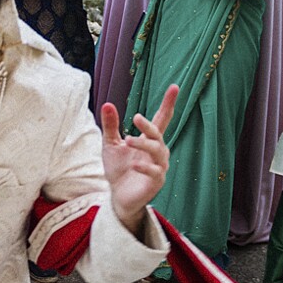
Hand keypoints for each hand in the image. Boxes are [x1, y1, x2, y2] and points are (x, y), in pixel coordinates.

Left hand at [99, 86, 177, 230]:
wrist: (118, 196)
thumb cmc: (118, 169)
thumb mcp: (111, 144)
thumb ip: (111, 126)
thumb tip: (107, 104)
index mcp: (149, 139)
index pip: (162, 118)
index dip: (168, 103)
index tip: (174, 87)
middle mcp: (157, 150)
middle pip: (158, 133)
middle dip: (148, 124)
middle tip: (135, 117)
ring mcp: (159, 166)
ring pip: (157, 150)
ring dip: (143, 144)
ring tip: (128, 140)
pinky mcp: (157, 181)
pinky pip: (155, 172)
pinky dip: (145, 167)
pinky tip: (134, 164)